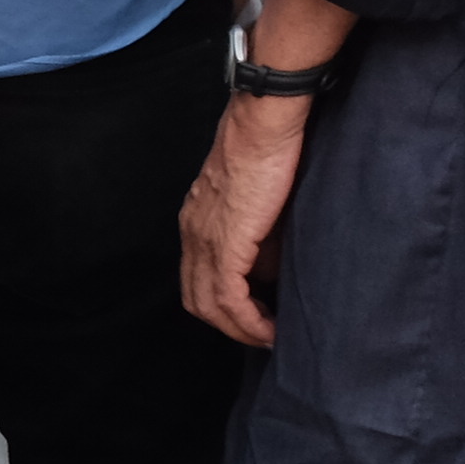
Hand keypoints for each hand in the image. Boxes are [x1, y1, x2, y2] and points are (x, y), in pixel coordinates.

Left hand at [180, 95, 304, 346]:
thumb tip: (271, 264)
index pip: (197, 277)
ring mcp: (203, 240)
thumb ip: (259, 230)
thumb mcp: (260, 198)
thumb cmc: (271, 149)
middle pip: (196, 298)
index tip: (252, 317)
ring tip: (269, 338)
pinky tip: (269, 329)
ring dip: (239, 329)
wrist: (264, 126)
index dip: (221, 305)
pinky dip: (247, 320)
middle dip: (228, 324)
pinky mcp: (224, 244)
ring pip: (208, 305)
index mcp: (197, 222)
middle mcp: (192, 234)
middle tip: (261, 335)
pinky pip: (228, 298)